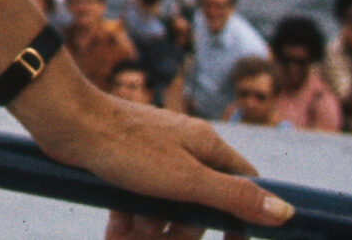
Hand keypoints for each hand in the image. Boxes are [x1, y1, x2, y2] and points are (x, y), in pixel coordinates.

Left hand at [16, 67, 292, 238]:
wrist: (67, 122)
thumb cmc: (127, 146)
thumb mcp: (187, 180)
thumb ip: (234, 197)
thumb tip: (285, 213)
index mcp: (206, 147)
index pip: (241, 187)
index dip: (239, 219)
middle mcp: (184, 151)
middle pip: (198, 207)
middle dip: (180, 234)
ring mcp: (153, 159)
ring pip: (164, 210)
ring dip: (149, 235)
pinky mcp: (125, 168)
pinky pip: (136, 204)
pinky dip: (128, 224)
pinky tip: (114, 237)